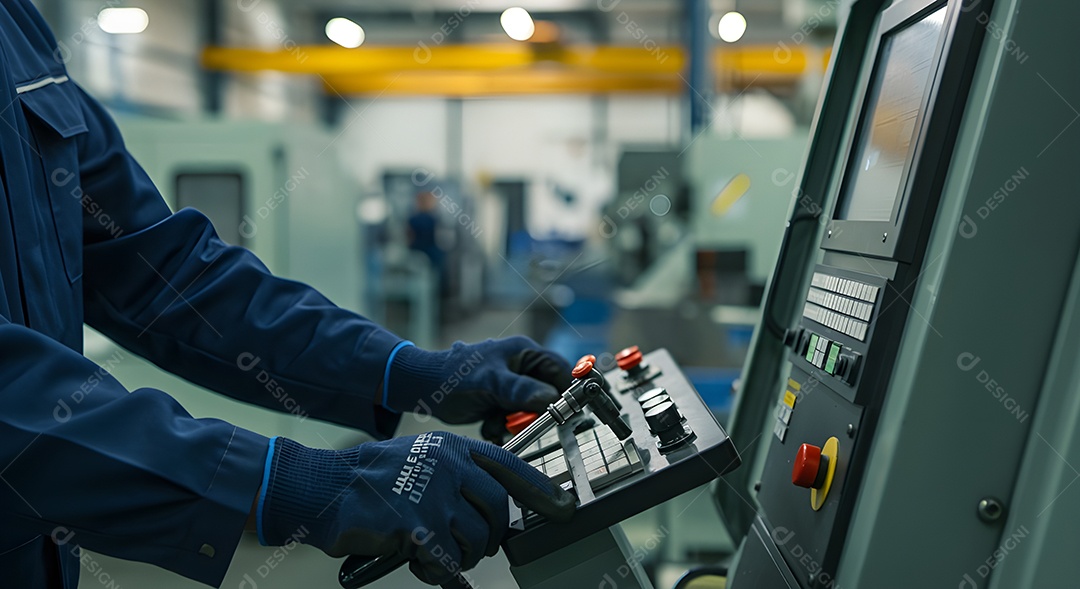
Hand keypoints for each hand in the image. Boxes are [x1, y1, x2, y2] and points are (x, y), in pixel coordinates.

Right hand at [259, 432, 574, 584]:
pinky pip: (449, 561)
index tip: (563, 506)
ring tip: (436, 553)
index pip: (508, 466)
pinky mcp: (418, 526)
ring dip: (462, 555)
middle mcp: (448, 466)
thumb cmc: (371, 480)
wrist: (325, 488)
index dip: (539, 488)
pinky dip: (441, 572)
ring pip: (477, 539)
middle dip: (490, 535)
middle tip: (470, 544)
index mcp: (451, 448)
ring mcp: (434, 495)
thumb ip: (456, 475)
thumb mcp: (420, 459)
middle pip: (497, 510)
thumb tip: (493, 506)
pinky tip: (424, 565)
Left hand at [387, 337, 571, 440]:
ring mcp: (511, 385)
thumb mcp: (490, 383)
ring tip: (495, 422)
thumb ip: (521, 390)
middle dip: (532, 412)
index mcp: (524, 352)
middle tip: (518, 420)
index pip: (560, 370)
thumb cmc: (453, 378)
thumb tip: (550, 399)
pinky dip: (503, 425)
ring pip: (531, 410)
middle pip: (547, 393)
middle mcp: (521, 367)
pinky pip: (514, 417)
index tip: (564, 411)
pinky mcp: (501, 401)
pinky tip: (488, 424)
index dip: (565, 391)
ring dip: (515, 422)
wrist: (424, 390)